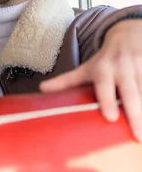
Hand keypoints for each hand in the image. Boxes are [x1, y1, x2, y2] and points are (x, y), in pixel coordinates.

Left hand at [40, 19, 141, 140]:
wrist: (127, 35)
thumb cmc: (104, 60)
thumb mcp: (85, 68)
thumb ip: (66, 81)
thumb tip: (40, 89)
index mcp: (103, 69)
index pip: (105, 85)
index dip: (107, 100)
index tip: (110, 118)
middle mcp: (123, 67)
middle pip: (132, 93)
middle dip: (135, 114)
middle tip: (138, 136)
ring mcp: (141, 68)